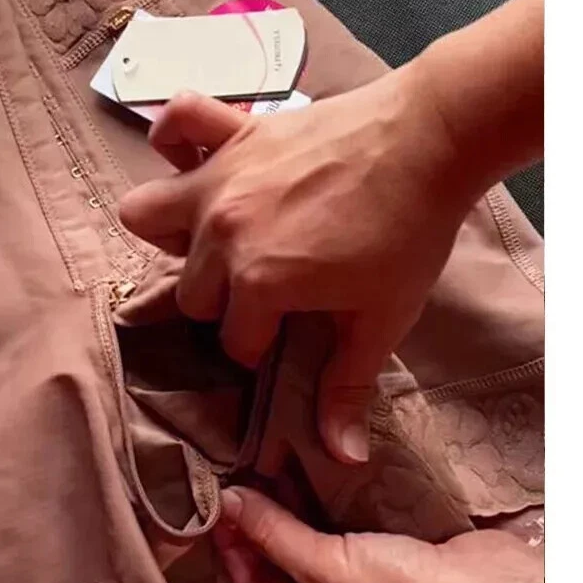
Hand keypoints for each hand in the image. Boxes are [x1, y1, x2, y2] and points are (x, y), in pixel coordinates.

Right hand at [119, 65, 479, 464]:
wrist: (433, 137)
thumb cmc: (409, 231)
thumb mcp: (381, 317)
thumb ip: (347, 387)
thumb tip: (343, 457)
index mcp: (257, 281)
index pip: (234, 339)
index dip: (262, 345)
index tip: (289, 331)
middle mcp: (222, 231)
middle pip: (192, 291)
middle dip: (225, 302)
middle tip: (268, 292)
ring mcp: (221, 176)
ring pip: (149, 217)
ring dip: (175, 236)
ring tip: (216, 241)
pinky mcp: (233, 130)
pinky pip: (176, 124)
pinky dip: (176, 141)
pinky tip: (200, 162)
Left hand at [213, 487, 542, 582]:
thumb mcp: (329, 572)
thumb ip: (276, 535)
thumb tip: (229, 503)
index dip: (231, 544)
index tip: (213, 499)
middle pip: (281, 559)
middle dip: (260, 518)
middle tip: (237, 468)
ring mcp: (367, 581)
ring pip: (314, 536)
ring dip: (292, 501)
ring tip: (265, 456)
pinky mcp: (393, 550)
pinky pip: (347, 520)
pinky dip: (328, 495)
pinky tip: (310, 462)